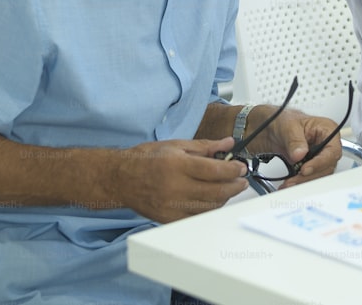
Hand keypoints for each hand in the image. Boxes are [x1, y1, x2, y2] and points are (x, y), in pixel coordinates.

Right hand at [112, 137, 247, 222]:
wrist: (120, 179)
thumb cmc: (146, 159)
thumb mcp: (176, 145)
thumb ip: (205, 146)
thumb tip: (228, 143)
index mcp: (178, 165)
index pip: (215, 171)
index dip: (233, 170)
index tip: (241, 168)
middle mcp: (175, 187)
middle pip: (216, 191)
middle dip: (235, 186)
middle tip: (241, 180)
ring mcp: (171, 206)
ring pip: (209, 207)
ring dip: (224, 198)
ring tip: (228, 188)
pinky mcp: (168, 219)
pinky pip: (197, 217)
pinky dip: (209, 209)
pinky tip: (212, 200)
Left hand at [244, 107, 342, 187]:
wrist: (266, 128)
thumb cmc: (280, 119)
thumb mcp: (287, 125)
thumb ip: (294, 140)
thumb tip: (300, 153)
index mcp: (326, 130)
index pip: (332, 150)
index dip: (321, 162)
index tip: (305, 169)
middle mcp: (325, 144)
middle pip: (327, 166)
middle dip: (310, 175)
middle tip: (295, 178)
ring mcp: (317, 156)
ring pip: (319, 175)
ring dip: (304, 181)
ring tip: (289, 182)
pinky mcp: (308, 165)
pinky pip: (309, 177)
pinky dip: (299, 182)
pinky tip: (289, 182)